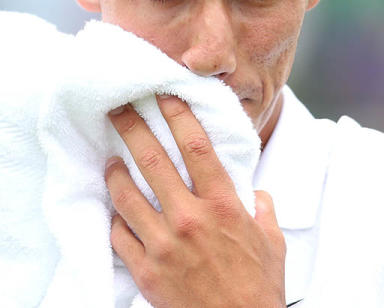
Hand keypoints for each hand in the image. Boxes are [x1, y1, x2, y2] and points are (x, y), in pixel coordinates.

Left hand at [106, 95, 285, 307]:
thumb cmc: (257, 291)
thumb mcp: (272, 243)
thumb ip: (262, 211)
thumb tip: (258, 195)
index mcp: (224, 206)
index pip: (197, 147)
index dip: (177, 115)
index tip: (163, 95)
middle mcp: (190, 218)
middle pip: (153, 161)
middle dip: (132, 129)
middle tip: (118, 110)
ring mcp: (163, 245)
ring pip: (127, 195)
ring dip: (115, 172)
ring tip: (111, 160)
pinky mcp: (145, 271)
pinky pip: (120, 235)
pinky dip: (116, 219)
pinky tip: (116, 210)